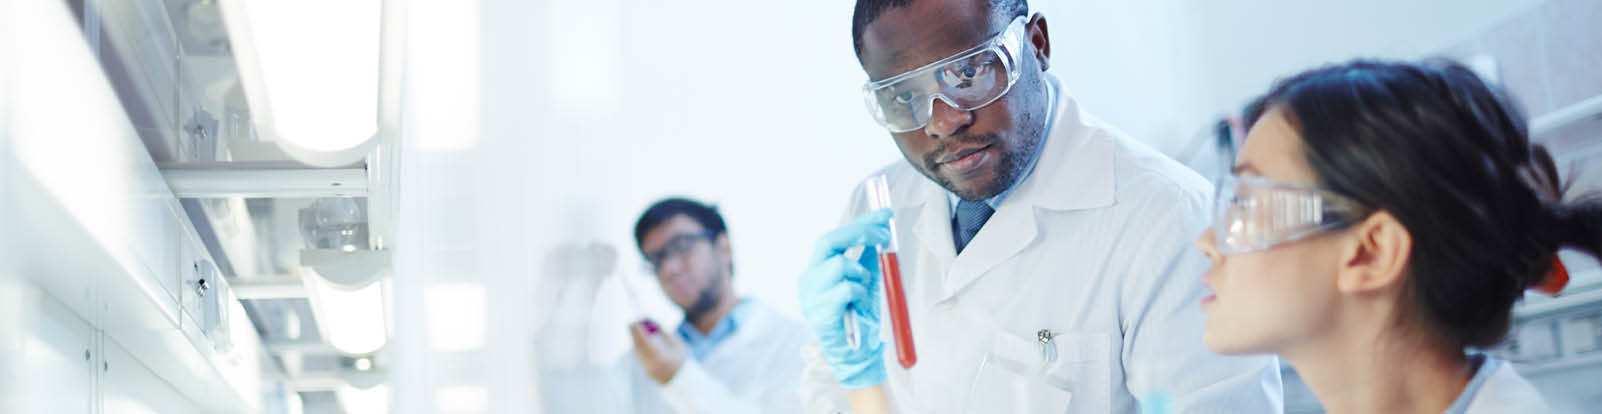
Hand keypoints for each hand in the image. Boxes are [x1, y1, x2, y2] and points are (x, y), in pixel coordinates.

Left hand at [629, 320, 686, 384]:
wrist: (684, 379)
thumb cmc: (681, 358)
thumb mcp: (676, 343)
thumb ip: (663, 333)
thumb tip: (652, 322)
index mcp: (660, 355)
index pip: (644, 340)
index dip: (638, 330)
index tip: (636, 321)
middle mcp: (652, 363)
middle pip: (638, 346)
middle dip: (634, 334)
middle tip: (633, 323)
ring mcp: (648, 369)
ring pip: (637, 352)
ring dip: (636, 340)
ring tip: (640, 332)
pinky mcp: (647, 372)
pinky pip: (640, 357)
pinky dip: (639, 348)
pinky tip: (643, 343)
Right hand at [798, 208, 890, 388]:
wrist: (855, 355)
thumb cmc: (859, 317)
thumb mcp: (865, 281)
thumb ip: (868, 257)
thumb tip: (881, 229)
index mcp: (817, 269)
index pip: (835, 237)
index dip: (860, 222)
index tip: (885, 213)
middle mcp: (808, 278)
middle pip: (829, 241)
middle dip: (859, 232)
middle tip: (884, 235)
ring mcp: (810, 295)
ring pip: (841, 264)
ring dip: (862, 275)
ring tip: (863, 293)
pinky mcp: (819, 311)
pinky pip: (847, 288)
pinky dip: (860, 294)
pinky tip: (858, 307)